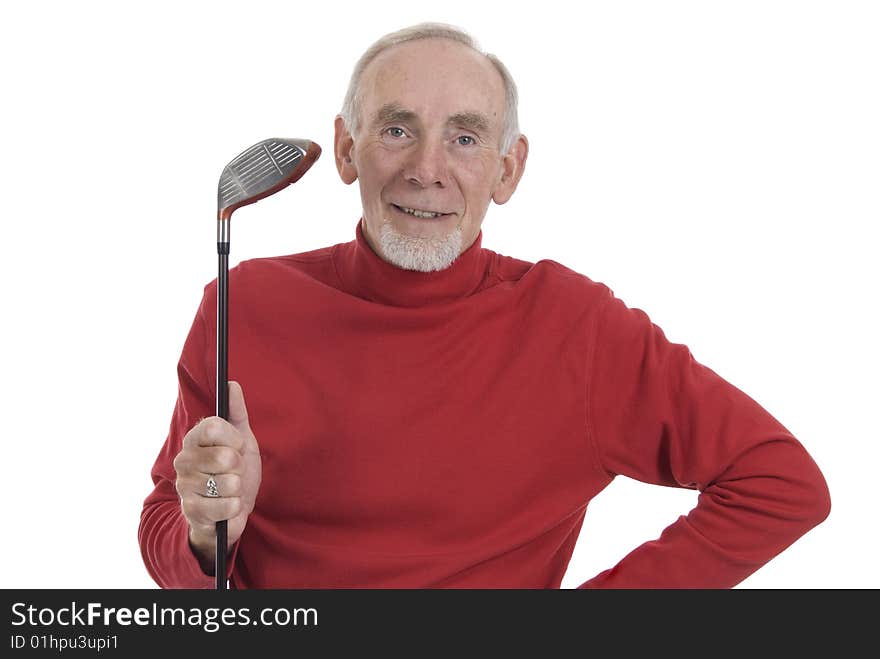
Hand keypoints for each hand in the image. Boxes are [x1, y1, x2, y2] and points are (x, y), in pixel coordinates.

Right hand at [172, 381, 261, 572]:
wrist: (229, 510)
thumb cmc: (233, 471)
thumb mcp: (241, 439)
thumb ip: (236, 412)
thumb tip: (231, 385)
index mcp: (194, 439)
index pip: (212, 426)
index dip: (234, 438)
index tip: (239, 446)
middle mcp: (183, 460)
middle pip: (225, 457)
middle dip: (240, 467)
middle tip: (234, 472)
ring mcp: (184, 486)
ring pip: (229, 483)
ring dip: (238, 489)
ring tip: (229, 490)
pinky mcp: (191, 510)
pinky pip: (228, 506)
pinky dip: (235, 507)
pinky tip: (228, 506)